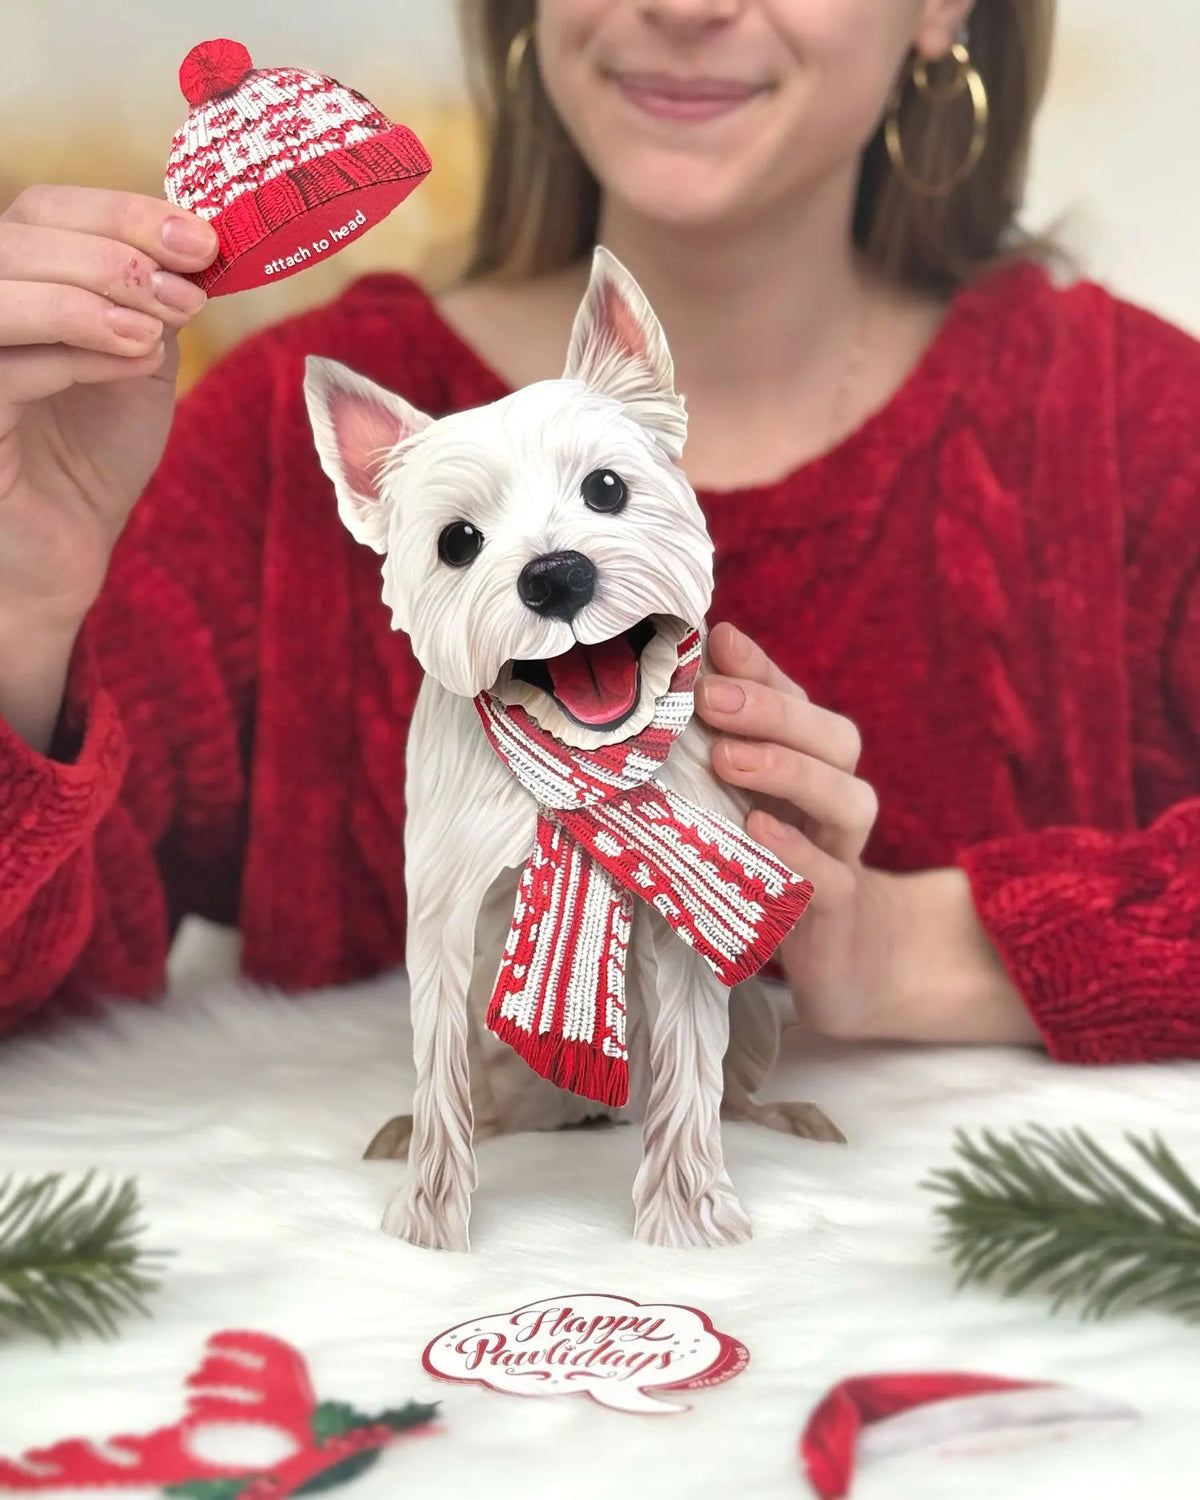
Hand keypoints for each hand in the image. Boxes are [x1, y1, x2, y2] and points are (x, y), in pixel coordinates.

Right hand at [0, 186, 216, 630]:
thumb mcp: (138, 360)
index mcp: (14, 279)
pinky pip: (5, 369)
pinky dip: (75, 353)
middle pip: (21, 234)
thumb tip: (198, 246)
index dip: (123, 212)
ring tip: (160, 328)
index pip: (47, 209)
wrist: (66, 545)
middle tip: (189, 290)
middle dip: (118, 253)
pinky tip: (135, 362)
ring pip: (2, 290)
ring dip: (93, 296)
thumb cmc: (94, 453)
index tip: (201, 239)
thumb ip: (154, 301)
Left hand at [696, 622, 1039, 1045]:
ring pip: (848, 801)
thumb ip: (711, 745)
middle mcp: (836, 799)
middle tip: (712, 698)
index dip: (762, 669)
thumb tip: (667, 682)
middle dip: (773, 712)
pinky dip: (799, 853)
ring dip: (789, 771)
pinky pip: (831, 878)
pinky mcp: (837, 913)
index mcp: (810, 762)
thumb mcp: (732, 801)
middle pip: (834, 738)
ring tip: (728, 760)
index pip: (796, 700)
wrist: (829, 955)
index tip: (717, 642)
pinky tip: (757, 833)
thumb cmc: (765, 863)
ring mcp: (843, 854)